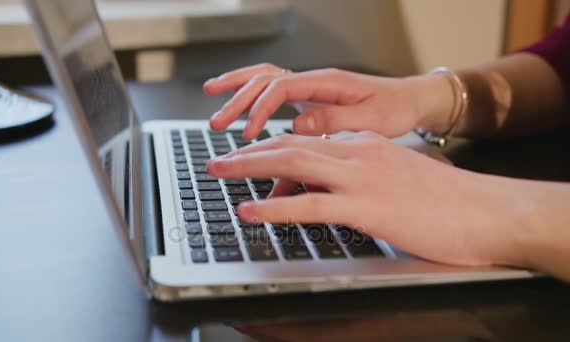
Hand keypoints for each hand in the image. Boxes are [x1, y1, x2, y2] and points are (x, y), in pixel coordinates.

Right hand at [203, 63, 453, 139]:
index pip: (282, 88)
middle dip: (238, 100)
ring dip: (238, 88)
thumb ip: (336, 121)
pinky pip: (274, 87)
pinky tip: (237, 98)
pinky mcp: (310, 96)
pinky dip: (252, 91)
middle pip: (266, 79)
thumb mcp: (372, 119)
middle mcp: (315, 79)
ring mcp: (311, 86)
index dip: (260, 110)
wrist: (410, 100)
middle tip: (218, 124)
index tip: (248, 135)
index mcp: (328, 83)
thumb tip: (299, 124)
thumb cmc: (395, 109)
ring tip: (212, 98)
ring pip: (265, 77)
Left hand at [207, 132, 524, 266]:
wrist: (489, 211)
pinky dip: (276, 208)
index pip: (308, 141)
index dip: (272, 150)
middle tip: (218, 159)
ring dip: (250, 168)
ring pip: (293, 165)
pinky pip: (311, 206)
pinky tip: (251, 209)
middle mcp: (360, 154)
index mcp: (366, 145)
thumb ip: (359, 179)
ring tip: (220, 172)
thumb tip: (326, 191)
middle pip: (291, 145)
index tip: (248, 158)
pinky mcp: (369, 208)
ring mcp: (363, 179)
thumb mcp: (396, 177)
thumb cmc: (447, 201)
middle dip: (249, 152)